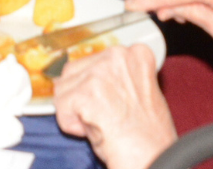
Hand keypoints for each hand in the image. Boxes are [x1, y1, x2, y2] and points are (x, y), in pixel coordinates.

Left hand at [53, 43, 175, 168]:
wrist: (151, 158)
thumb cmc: (149, 137)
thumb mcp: (140, 93)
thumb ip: (118, 77)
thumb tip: (91, 77)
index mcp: (135, 54)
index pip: (97, 59)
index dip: (97, 84)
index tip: (106, 100)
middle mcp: (116, 56)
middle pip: (75, 69)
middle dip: (81, 95)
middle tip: (102, 116)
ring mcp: (99, 72)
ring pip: (64, 86)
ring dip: (74, 109)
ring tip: (98, 123)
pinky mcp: (84, 92)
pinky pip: (61, 105)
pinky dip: (70, 123)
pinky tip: (91, 130)